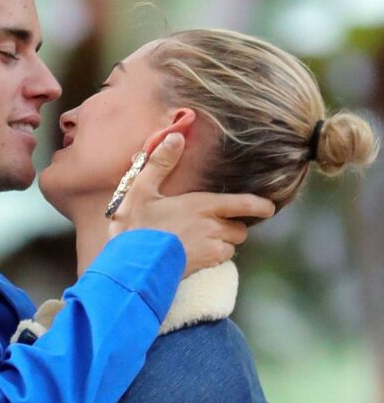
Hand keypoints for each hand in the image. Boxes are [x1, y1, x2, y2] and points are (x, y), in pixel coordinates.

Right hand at [108, 134, 274, 275]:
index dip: (260, 205)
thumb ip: (160, 163)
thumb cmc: (135, 227)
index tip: (269, 207)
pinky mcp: (203, 266)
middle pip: (240, 229)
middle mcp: (212, 227)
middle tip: (218, 224)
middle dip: (233, 227)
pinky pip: (220, 260)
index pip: (242, 204)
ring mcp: (209, 249)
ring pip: (231, 246)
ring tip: (204, 240)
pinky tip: (197, 254)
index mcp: (201, 205)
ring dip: (224, 242)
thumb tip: (176, 136)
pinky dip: (215, 256)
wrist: (131, 266)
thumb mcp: (141, 190)